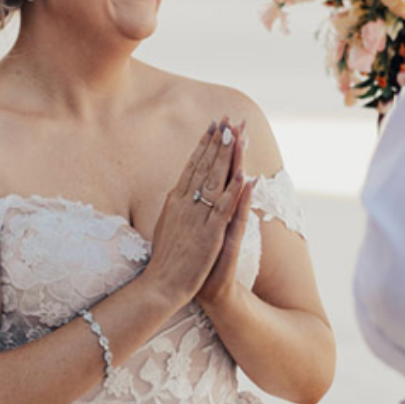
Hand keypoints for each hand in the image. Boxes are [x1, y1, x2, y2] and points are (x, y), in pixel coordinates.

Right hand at [140, 117, 245, 307]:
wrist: (162, 284)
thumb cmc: (166, 257)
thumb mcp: (167, 223)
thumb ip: (175, 205)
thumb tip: (177, 189)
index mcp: (175, 199)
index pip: (192, 165)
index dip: (204, 144)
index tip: (213, 125)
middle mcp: (185, 203)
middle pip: (204, 166)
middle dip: (217, 141)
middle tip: (227, 119)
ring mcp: (197, 217)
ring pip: (214, 180)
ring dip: (226, 156)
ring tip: (237, 135)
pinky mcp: (209, 233)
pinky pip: (223, 208)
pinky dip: (233, 191)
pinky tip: (243, 175)